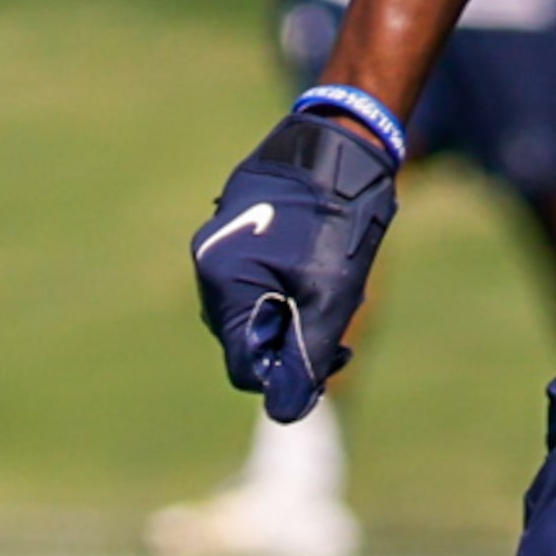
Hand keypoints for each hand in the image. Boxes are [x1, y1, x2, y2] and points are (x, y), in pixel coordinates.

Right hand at [192, 112, 398, 422]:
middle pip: (249, 337)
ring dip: (296, 313)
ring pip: (257, 307)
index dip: (286, 376)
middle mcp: (210, 263)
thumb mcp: (331, 295)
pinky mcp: (239, 226)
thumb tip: (287, 413)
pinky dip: (291, 286)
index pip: (244, 364)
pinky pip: (258, 277)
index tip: (331, 361)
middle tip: (344, 328)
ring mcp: (220, 242)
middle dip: (296, 341)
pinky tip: (325, 267)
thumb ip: (307, 355)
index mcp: (224, 282)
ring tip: (340, 290)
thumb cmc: (340, 218)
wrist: (344, 142)